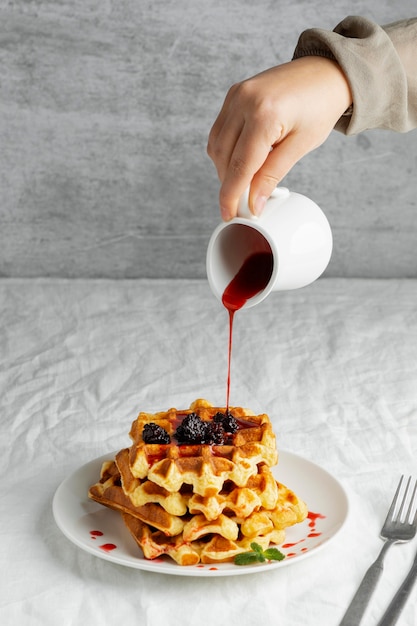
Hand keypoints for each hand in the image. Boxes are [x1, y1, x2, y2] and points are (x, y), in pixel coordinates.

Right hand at [207, 56, 351, 219]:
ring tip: (246, 179)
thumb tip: (254, 203)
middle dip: (230, 184)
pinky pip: (220, 130)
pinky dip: (226, 150)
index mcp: (264, 115)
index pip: (240, 166)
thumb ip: (272, 175)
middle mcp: (244, 101)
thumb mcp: (300, 146)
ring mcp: (236, 95)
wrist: (327, 72)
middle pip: (224, 158)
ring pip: (216, 146)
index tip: (229, 214)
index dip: (231, 195)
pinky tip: (243, 158)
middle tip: (243, 201)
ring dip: (226, 168)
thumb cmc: (320, 107)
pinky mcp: (234, 94)